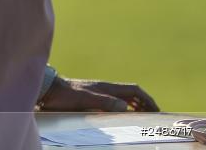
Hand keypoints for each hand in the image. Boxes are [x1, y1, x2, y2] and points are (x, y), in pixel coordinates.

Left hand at [38, 76, 159, 111]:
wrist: (49, 90)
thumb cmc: (65, 95)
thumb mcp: (85, 99)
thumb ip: (104, 101)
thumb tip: (125, 106)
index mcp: (106, 87)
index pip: (134, 90)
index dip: (147, 99)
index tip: (157, 110)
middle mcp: (105, 89)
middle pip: (131, 95)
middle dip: (145, 104)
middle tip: (153, 116)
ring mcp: (99, 94)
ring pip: (123, 99)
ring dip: (135, 107)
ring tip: (142, 118)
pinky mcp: (92, 100)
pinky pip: (113, 104)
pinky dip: (122, 110)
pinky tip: (122, 118)